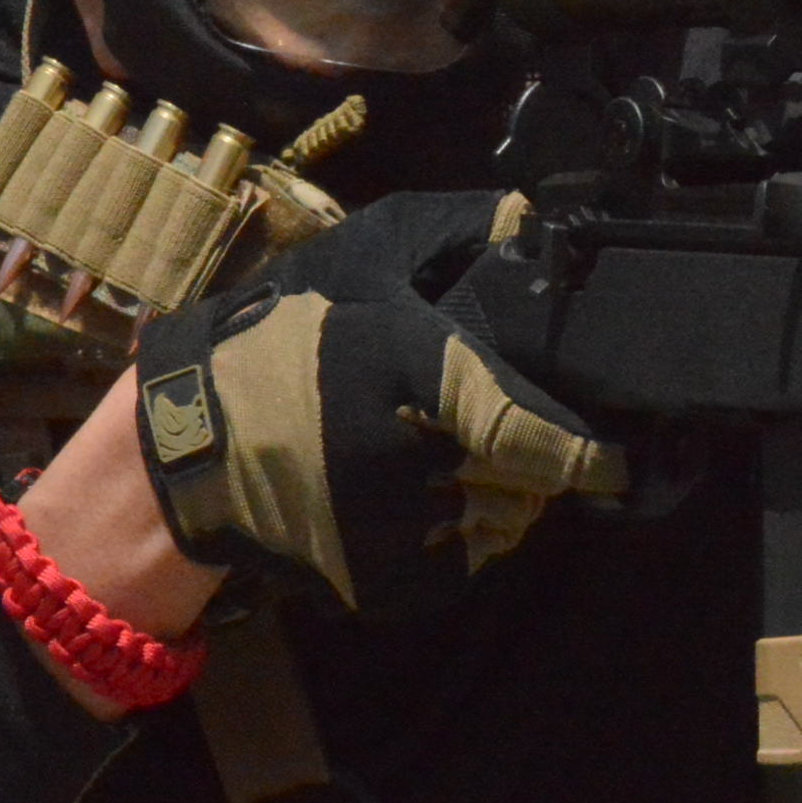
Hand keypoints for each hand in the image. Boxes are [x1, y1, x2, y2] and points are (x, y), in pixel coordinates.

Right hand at [134, 194, 625, 615]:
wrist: (184, 441)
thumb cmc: (278, 338)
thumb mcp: (359, 257)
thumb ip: (450, 230)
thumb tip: (524, 218)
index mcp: (416, 374)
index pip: (533, 435)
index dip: (588, 455)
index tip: (616, 463)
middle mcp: (413, 460)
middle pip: (527, 480)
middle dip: (528, 459)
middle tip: (487, 429)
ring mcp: (396, 531)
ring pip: (501, 523)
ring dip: (497, 497)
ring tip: (446, 458)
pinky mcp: (381, 584)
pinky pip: (463, 565)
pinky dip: (462, 537)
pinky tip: (425, 498)